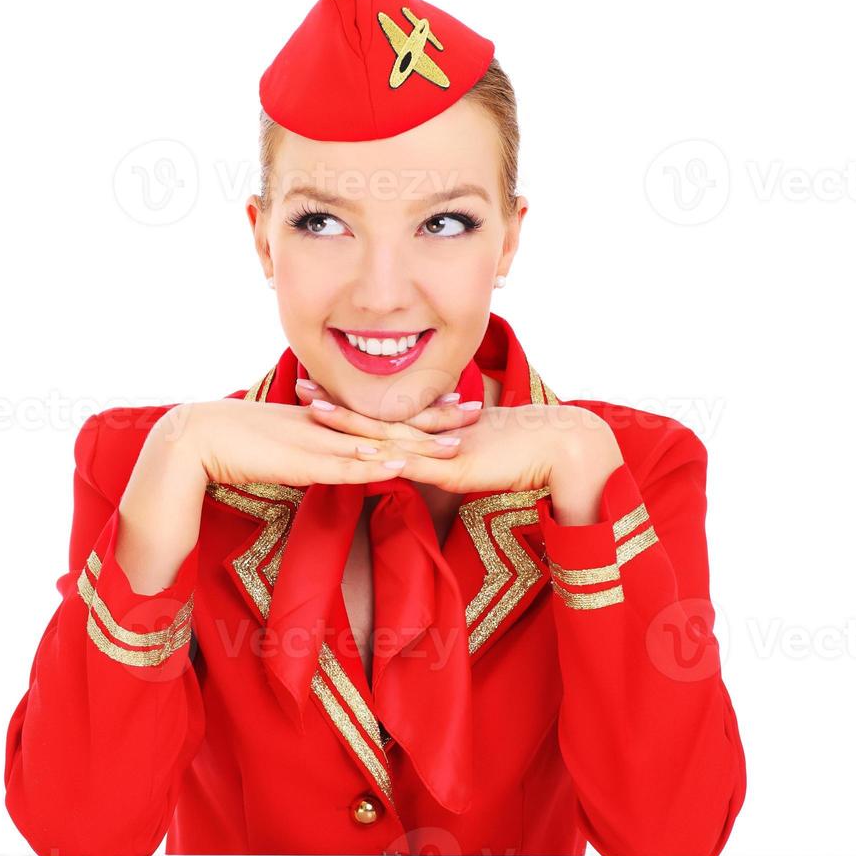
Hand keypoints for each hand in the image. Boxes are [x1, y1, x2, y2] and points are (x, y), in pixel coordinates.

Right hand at [146, 395, 461, 490]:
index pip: (380, 412)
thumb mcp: (282, 446)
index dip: (417, 408)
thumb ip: (309, 450)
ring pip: (378, 441)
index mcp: (326, 420)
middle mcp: (329, 426)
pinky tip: (403, 466)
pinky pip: (346, 465)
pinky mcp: (303, 461)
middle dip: (435, 417)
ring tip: (457, 442)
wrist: (199, 439)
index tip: (452, 400)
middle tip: (476, 409)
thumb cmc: (234, 444)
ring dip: (419, 443)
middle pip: (391, 420)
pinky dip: (376, 466)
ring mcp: (318, 442)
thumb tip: (329, 460)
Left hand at [301, 388, 618, 496]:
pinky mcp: (455, 466)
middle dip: (336, 404)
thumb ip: (439, 465)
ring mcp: (441, 447)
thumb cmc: (516, 455)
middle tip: (298, 385)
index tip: (314, 388)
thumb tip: (413, 470)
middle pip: (374, 415)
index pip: (380, 413)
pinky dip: (388, 456)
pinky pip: (416, 461)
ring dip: (352, 422)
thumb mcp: (468, 462)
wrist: (558, 448)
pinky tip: (362, 452)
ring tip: (317, 410)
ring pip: (388, 433)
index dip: (347, 402)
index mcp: (430, 429)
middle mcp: (430, 432)